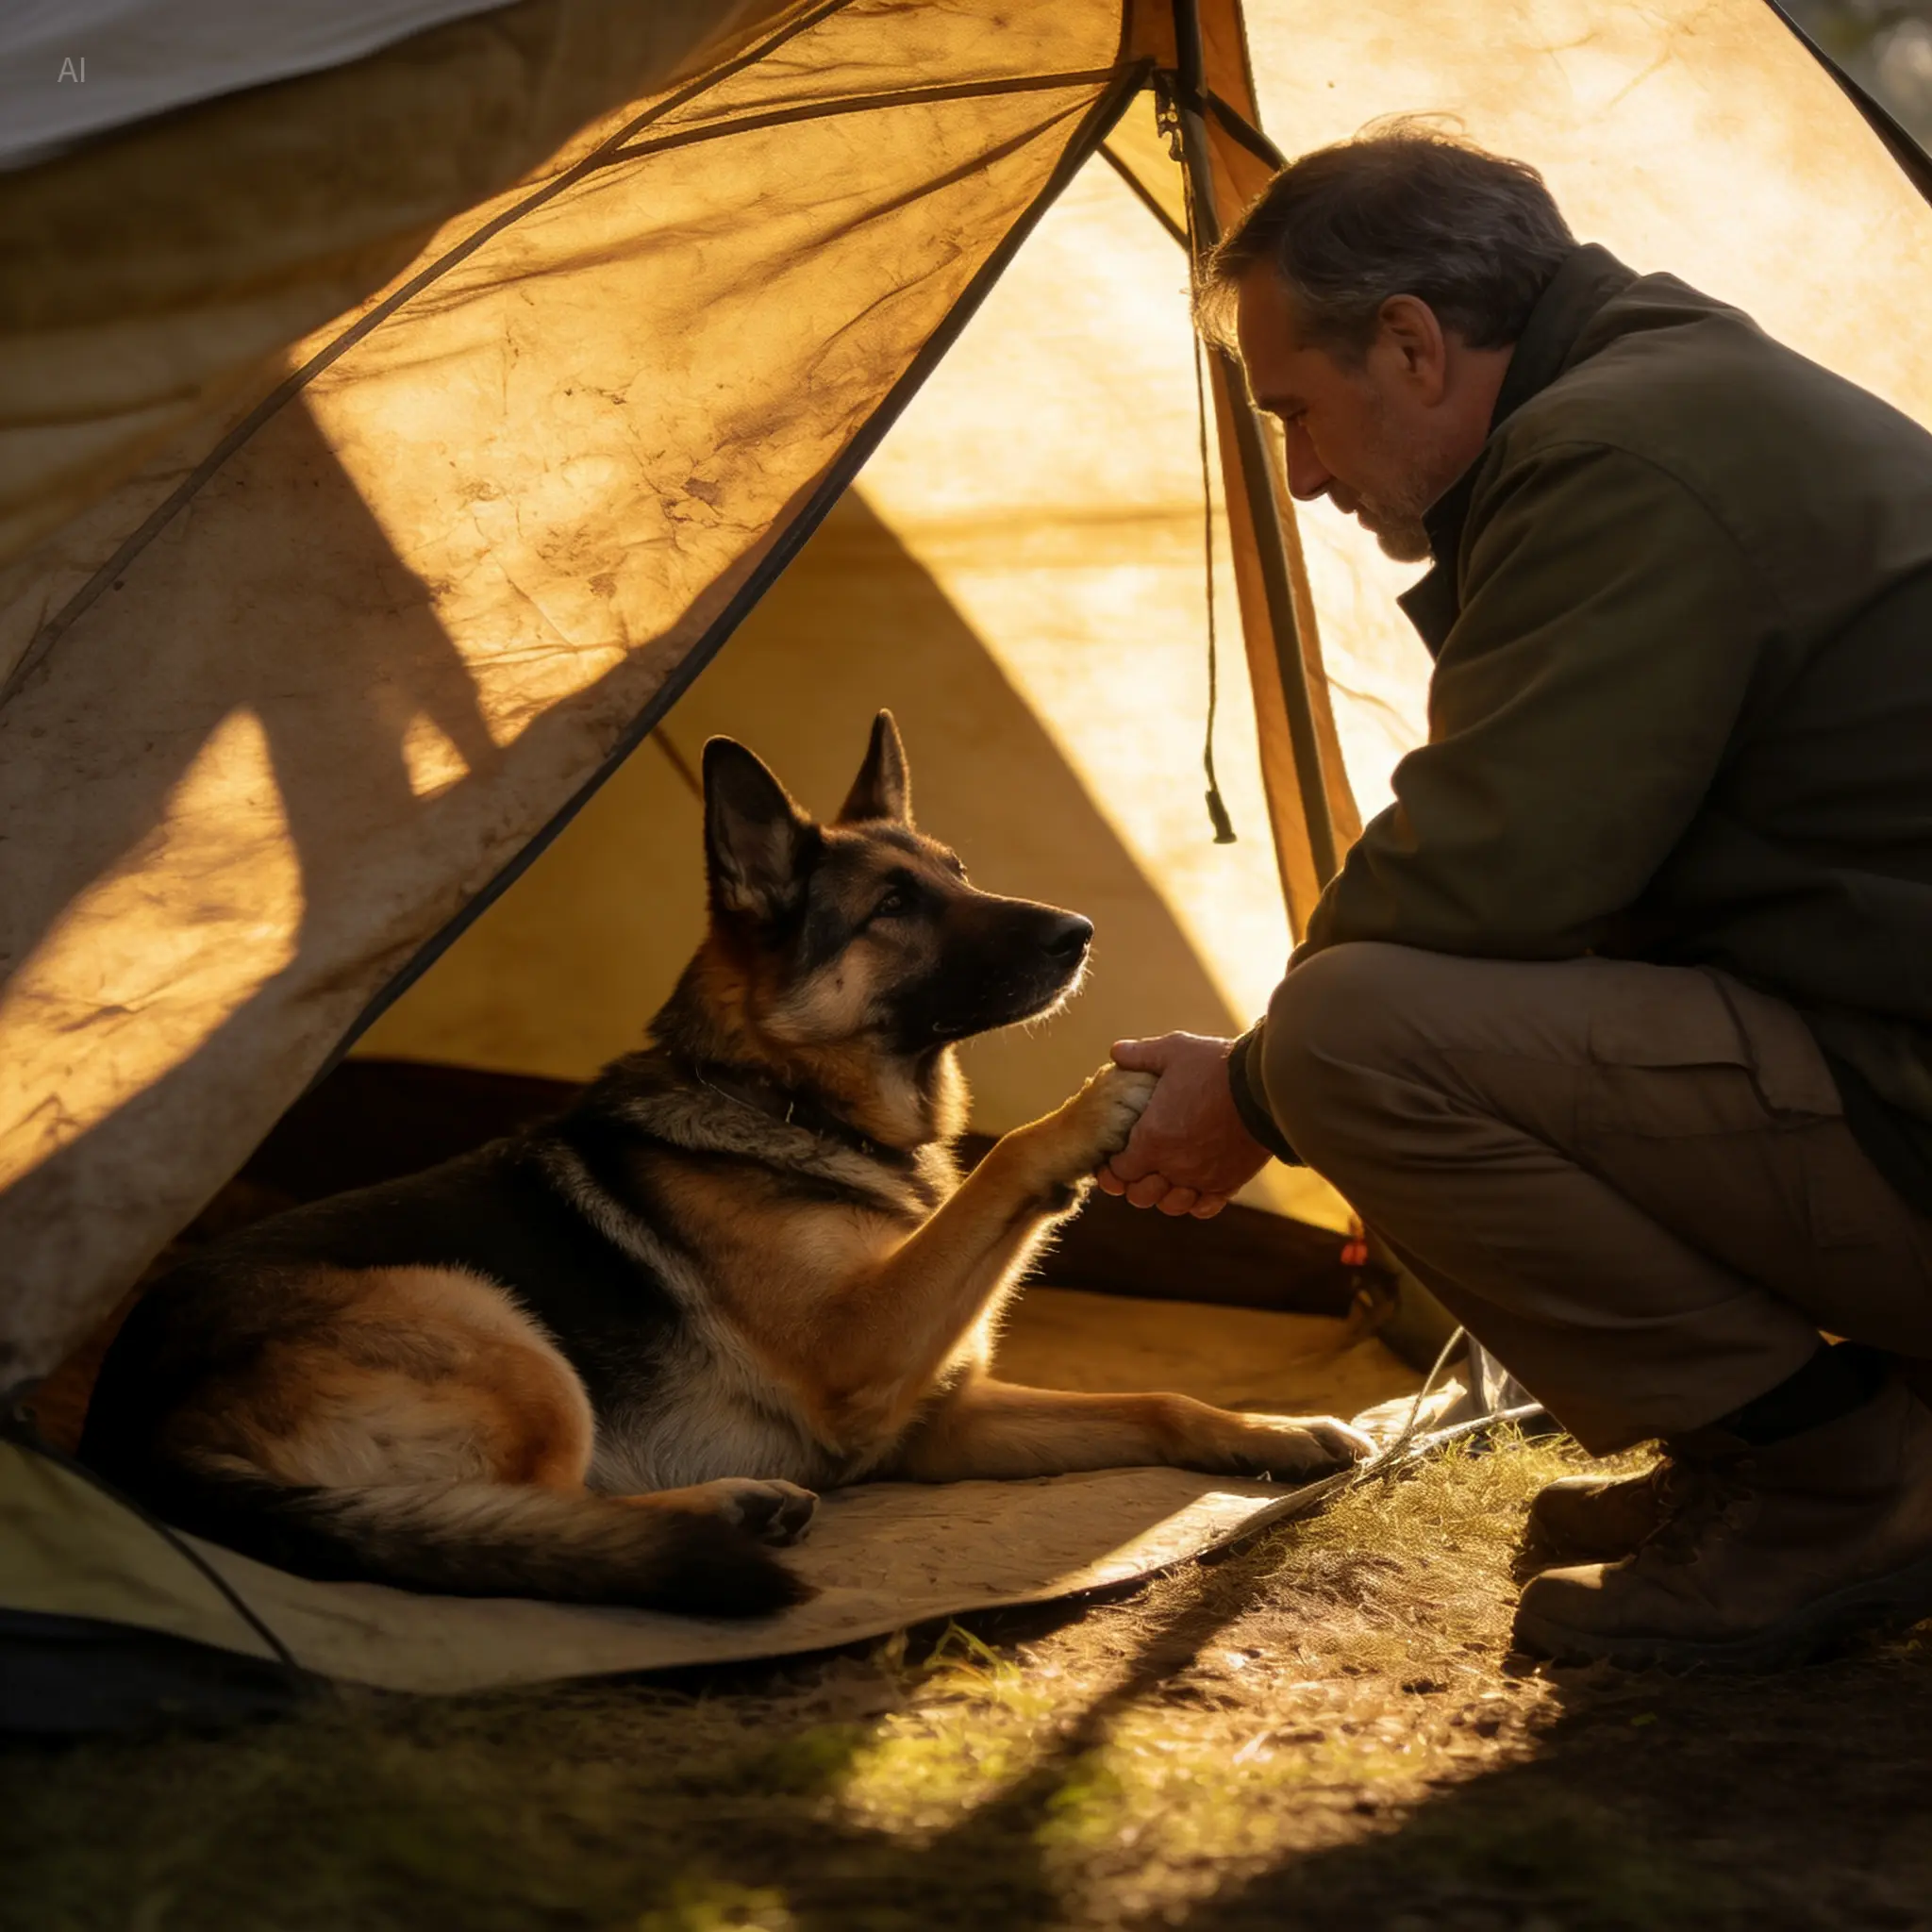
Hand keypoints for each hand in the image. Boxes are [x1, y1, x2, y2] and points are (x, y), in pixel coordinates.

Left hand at [1094, 1032, 1269, 1218]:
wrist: (1267, 1086)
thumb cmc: (1216, 1066)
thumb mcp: (1173, 1050)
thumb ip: (1141, 1054)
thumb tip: (1117, 1051)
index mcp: (1152, 1140)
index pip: (1119, 1171)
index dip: (1113, 1165)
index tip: (1117, 1154)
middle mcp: (1175, 1167)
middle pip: (1141, 1196)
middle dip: (1135, 1183)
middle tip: (1141, 1164)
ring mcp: (1203, 1179)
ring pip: (1172, 1205)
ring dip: (1165, 1194)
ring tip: (1168, 1175)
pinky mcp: (1230, 1183)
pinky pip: (1205, 1207)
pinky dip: (1196, 1202)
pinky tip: (1195, 1185)